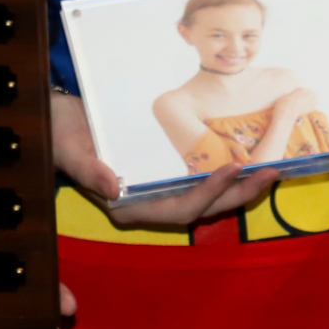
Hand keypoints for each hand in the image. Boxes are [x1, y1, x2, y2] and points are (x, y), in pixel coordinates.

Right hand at [54, 90, 278, 230]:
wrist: (58, 120)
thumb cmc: (59, 134)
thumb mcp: (67, 148)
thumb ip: (87, 170)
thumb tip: (113, 188)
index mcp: (127, 206)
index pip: (176, 208)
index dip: (206, 193)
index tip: (231, 168)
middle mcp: (148, 204)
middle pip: (202, 208)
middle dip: (237, 195)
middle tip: (270, 173)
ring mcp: (159, 190)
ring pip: (207, 197)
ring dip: (240, 187)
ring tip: (270, 169)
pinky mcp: (165, 174)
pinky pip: (201, 179)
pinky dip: (227, 172)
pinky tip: (249, 158)